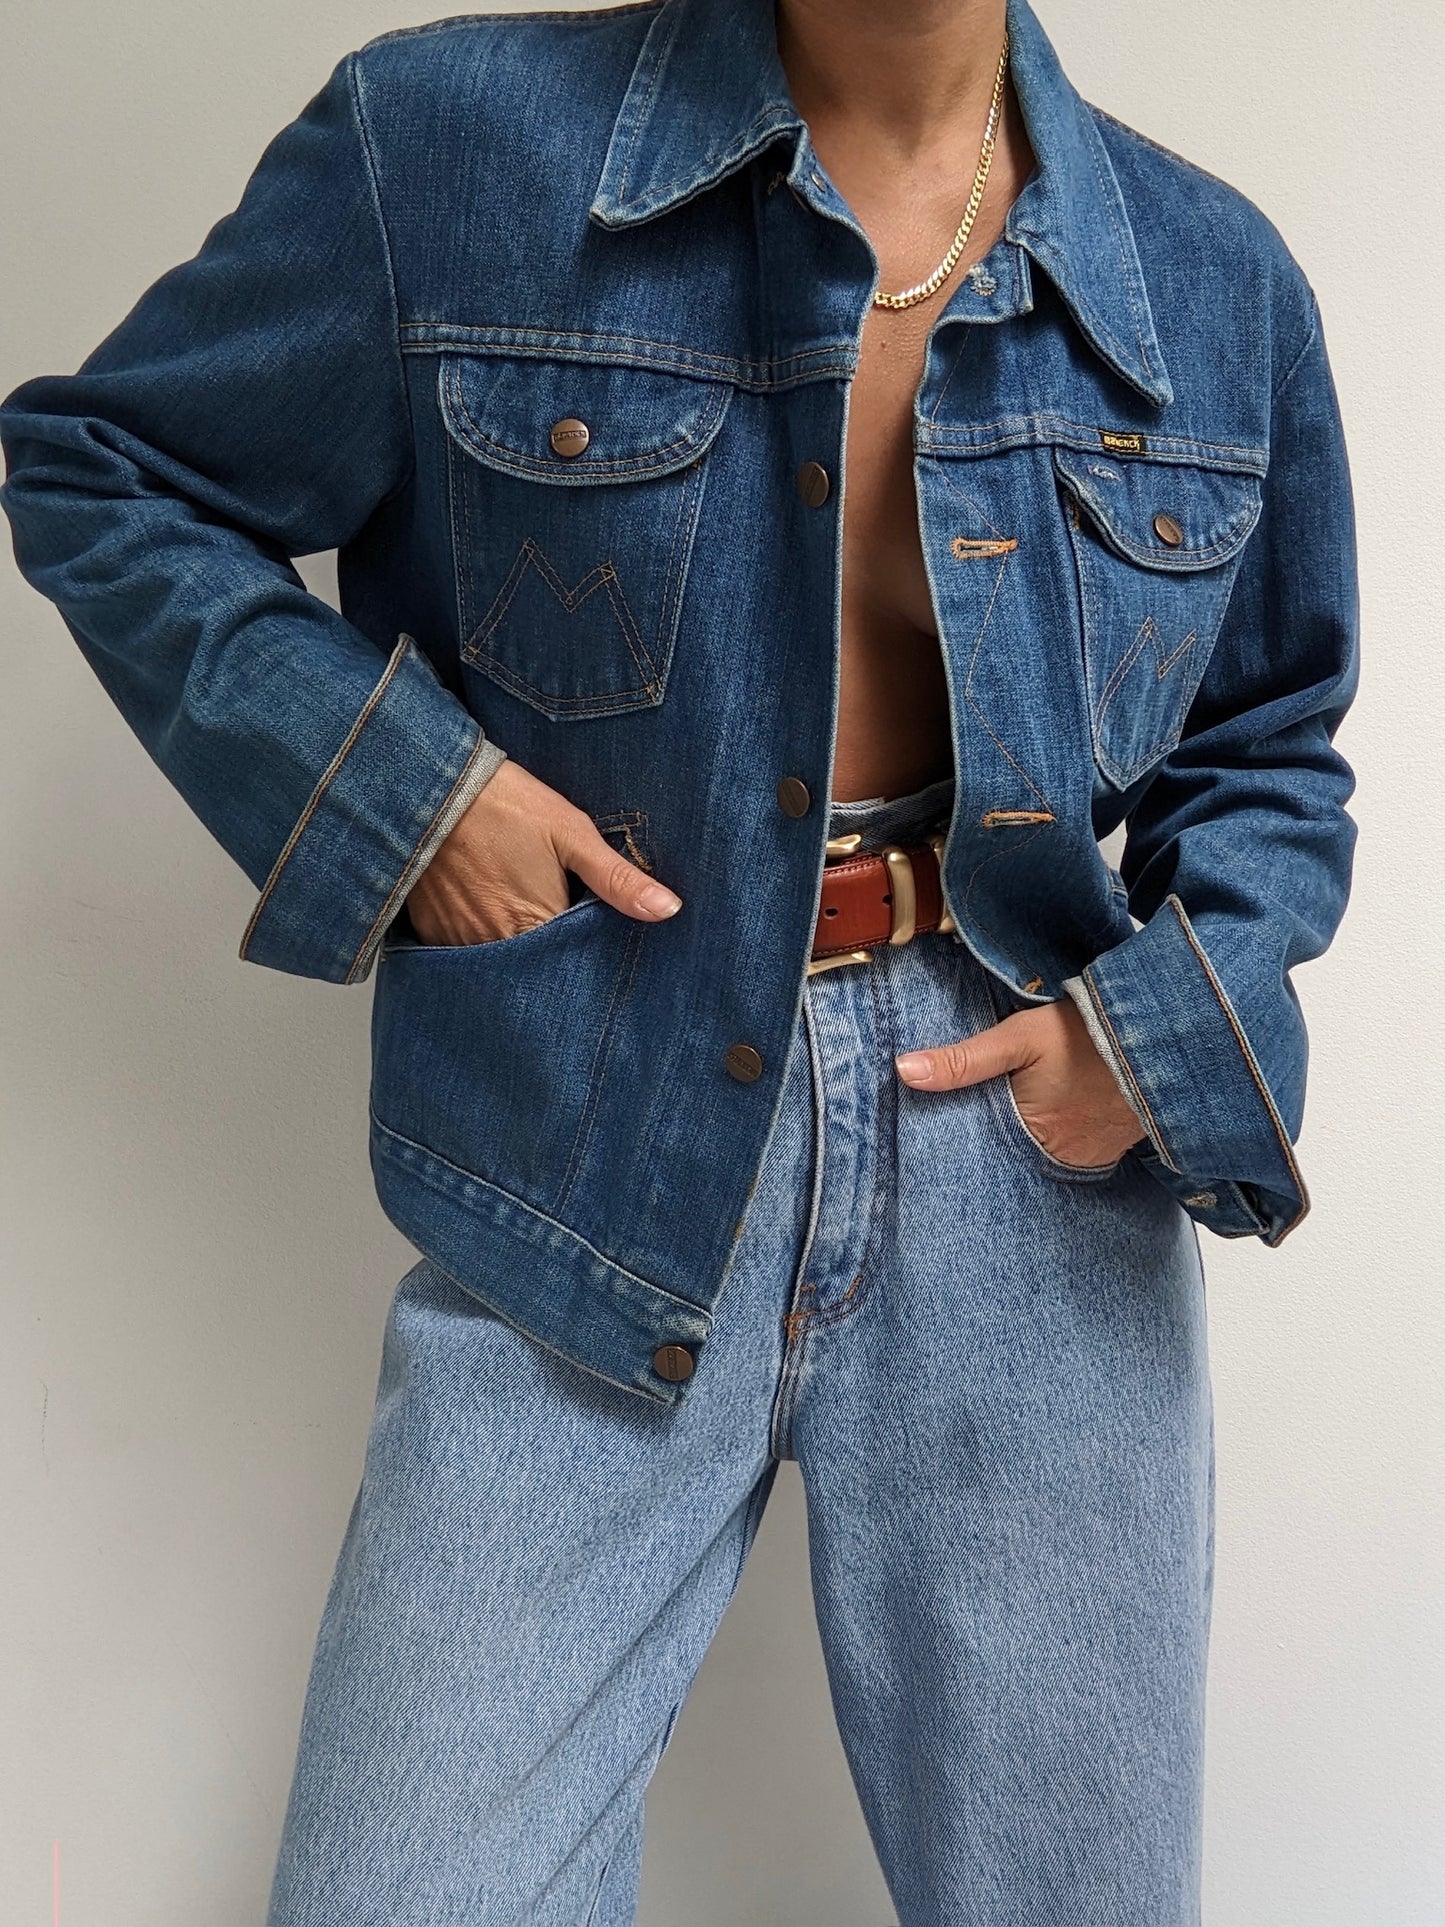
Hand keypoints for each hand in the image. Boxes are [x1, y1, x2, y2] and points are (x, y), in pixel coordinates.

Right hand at [402, 759, 682, 945]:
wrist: (436, 785)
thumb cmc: (508, 804)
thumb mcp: (572, 833)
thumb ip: (618, 879)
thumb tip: (667, 909)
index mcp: (537, 924)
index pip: (571, 961)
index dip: (584, 949)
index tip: (588, 932)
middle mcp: (497, 943)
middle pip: (534, 967)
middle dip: (550, 953)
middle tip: (553, 918)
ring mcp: (460, 940)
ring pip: (499, 961)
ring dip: (514, 946)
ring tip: (518, 911)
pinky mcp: (433, 931)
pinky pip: (463, 952)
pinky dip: (479, 938)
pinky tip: (487, 909)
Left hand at [894, 996, 1145, 1168]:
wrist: (1165, 1037)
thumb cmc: (1089, 1034)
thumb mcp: (1019, 1037)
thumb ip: (963, 1060)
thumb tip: (904, 1070)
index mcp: (1031, 1134)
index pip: (980, 1150)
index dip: (962, 1141)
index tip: (935, 1137)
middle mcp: (1061, 1156)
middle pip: (1011, 1156)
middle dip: (992, 1145)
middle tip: (977, 1123)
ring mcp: (1090, 1155)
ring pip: (1040, 1154)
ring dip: (1026, 1140)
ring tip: (1011, 1119)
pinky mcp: (1112, 1147)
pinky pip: (1071, 1149)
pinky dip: (1057, 1137)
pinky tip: (1050, 1118)